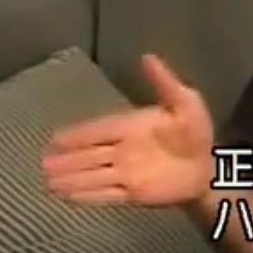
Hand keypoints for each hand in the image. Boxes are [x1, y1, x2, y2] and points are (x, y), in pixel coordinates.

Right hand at [41, 54, 214, 205]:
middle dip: (67, 159)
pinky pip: (105, 194)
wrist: (209, 167)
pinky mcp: (133, 193)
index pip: (99, 130)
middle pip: (89, 155)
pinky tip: (67, 196)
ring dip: (71, 178)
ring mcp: (126, 173)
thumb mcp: (185, 102)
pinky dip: (86, 195)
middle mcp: (124, 150)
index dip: (77, 134)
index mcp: (132, 126)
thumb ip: (164, 82)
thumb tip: (147, 56)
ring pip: (92, 175)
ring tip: (47, 181)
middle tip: (43, 163)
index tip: (55, 138)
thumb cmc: (197, 133)